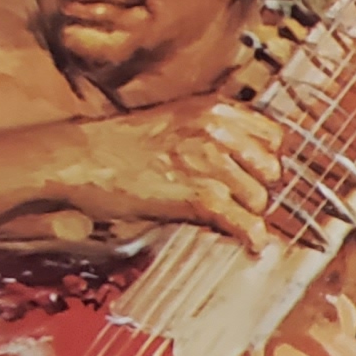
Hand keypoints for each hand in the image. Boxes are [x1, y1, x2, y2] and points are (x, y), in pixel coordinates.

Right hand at [39, 97, 282, 247]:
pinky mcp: (199, 195)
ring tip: (230, 222)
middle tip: (238, 203)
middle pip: (272, 170)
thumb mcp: (175, 121)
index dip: (267, 161)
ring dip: (248, 215)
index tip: (258, 177)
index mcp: (215, 109)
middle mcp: (218, 130)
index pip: (275, 137)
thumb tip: (247, 163)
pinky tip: (252, 246)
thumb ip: (214, 133)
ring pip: (260, 199)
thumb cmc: (121, 146)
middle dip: (259, 189)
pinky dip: (251, 238)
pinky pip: (244, 222)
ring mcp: (210, 162)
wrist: (80, 160)